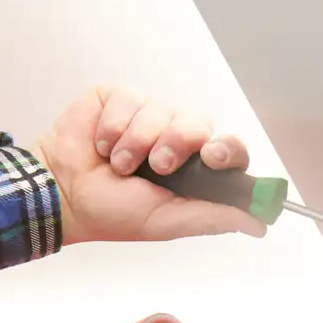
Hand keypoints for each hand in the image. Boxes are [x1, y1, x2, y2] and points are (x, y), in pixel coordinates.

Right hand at [33, 87, 266, 243]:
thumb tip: (260, 223)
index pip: (228, 150)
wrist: (62, 195)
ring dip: (137, 142)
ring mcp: (148, 117)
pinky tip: (101, 145)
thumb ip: (214, 217)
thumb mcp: (168, 222)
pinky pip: (132, 99)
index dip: (227, 149)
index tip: (213, 156)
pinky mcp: (120, 100)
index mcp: (192, 170)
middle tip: (156, 165)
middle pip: (198, 123)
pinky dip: (114, 127)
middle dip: (175, 144)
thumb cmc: (112, 212)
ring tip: (117, 164)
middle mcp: (174, 140)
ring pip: (163, 111)